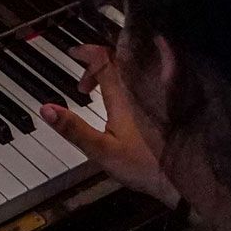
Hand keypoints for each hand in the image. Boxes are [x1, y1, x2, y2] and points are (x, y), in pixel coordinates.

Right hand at [38, 44, 177, 201]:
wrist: (184, 177)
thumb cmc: (143, 165)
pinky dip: (138, 77)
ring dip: (116, 71)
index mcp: (122, 96)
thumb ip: (73, 129)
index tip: (73, 53)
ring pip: (136, 68)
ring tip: (102, 89)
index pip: (103, 59)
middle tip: (84, 86)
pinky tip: (133, 93)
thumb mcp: (101, 150)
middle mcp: (141, 89)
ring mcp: (158, 95)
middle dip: (98, 64)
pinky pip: (155, 77)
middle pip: (120, 59)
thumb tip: (46, 108)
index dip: (86, 52)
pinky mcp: (169, 105)